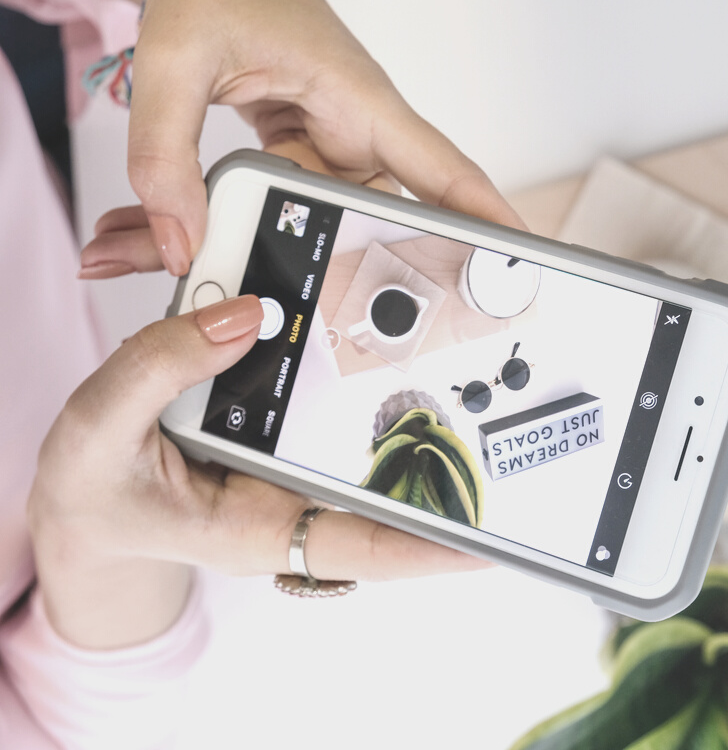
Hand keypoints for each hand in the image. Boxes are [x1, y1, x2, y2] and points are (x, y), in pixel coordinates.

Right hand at [28, 295, 485, 649]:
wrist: (86, 497)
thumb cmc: (95, 487)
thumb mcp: (100, 430)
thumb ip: (160, 370)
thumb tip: (242, 316)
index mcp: (258, 528)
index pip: (363, 543)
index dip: (431, 544)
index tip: (492, 536)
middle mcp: (293, 501)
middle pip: (390, 490)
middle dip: (450, 468)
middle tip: (509, 432)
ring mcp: (295, 468)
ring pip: (372, 446)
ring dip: (418, 412)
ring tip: (475, 368)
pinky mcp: (288, 433)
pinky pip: (337, 409)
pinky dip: (364, 376)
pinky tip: (394, 335)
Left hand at [78, 0, 522, 279]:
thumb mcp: (178, 61)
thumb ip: (167, 155)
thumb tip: (182, 241)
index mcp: (358, 99)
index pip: (443, 170)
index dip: (485, 221)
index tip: (515, 264)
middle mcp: (357, 128)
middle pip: (383, 216)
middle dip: (359, 267)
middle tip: (334, 314)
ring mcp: (333, 144)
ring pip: (326, 218)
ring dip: (274, 241)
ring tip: (202, 257)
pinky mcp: (306, 152)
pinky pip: (292, 203)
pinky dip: (245, 220)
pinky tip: (199, 230)